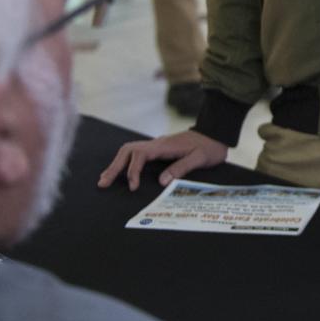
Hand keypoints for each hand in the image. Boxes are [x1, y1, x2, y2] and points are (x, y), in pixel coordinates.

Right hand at [97, 130, 228, 191]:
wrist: (216, 133)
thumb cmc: (210, 147)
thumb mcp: (200, 158)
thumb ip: (181, 168)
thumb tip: (161, 181)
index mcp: (164, 146)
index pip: (140, 155)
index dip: (132, 171)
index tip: (132, 187)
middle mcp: (157, 144)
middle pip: (128, 150)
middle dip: (114, 167)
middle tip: (103, 183)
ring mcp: (157, 145)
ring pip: (130, 150)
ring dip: (117, 164)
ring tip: (105, 179)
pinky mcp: (159, 149)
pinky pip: (137, 153)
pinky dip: (125, 162)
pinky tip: (121, 172)